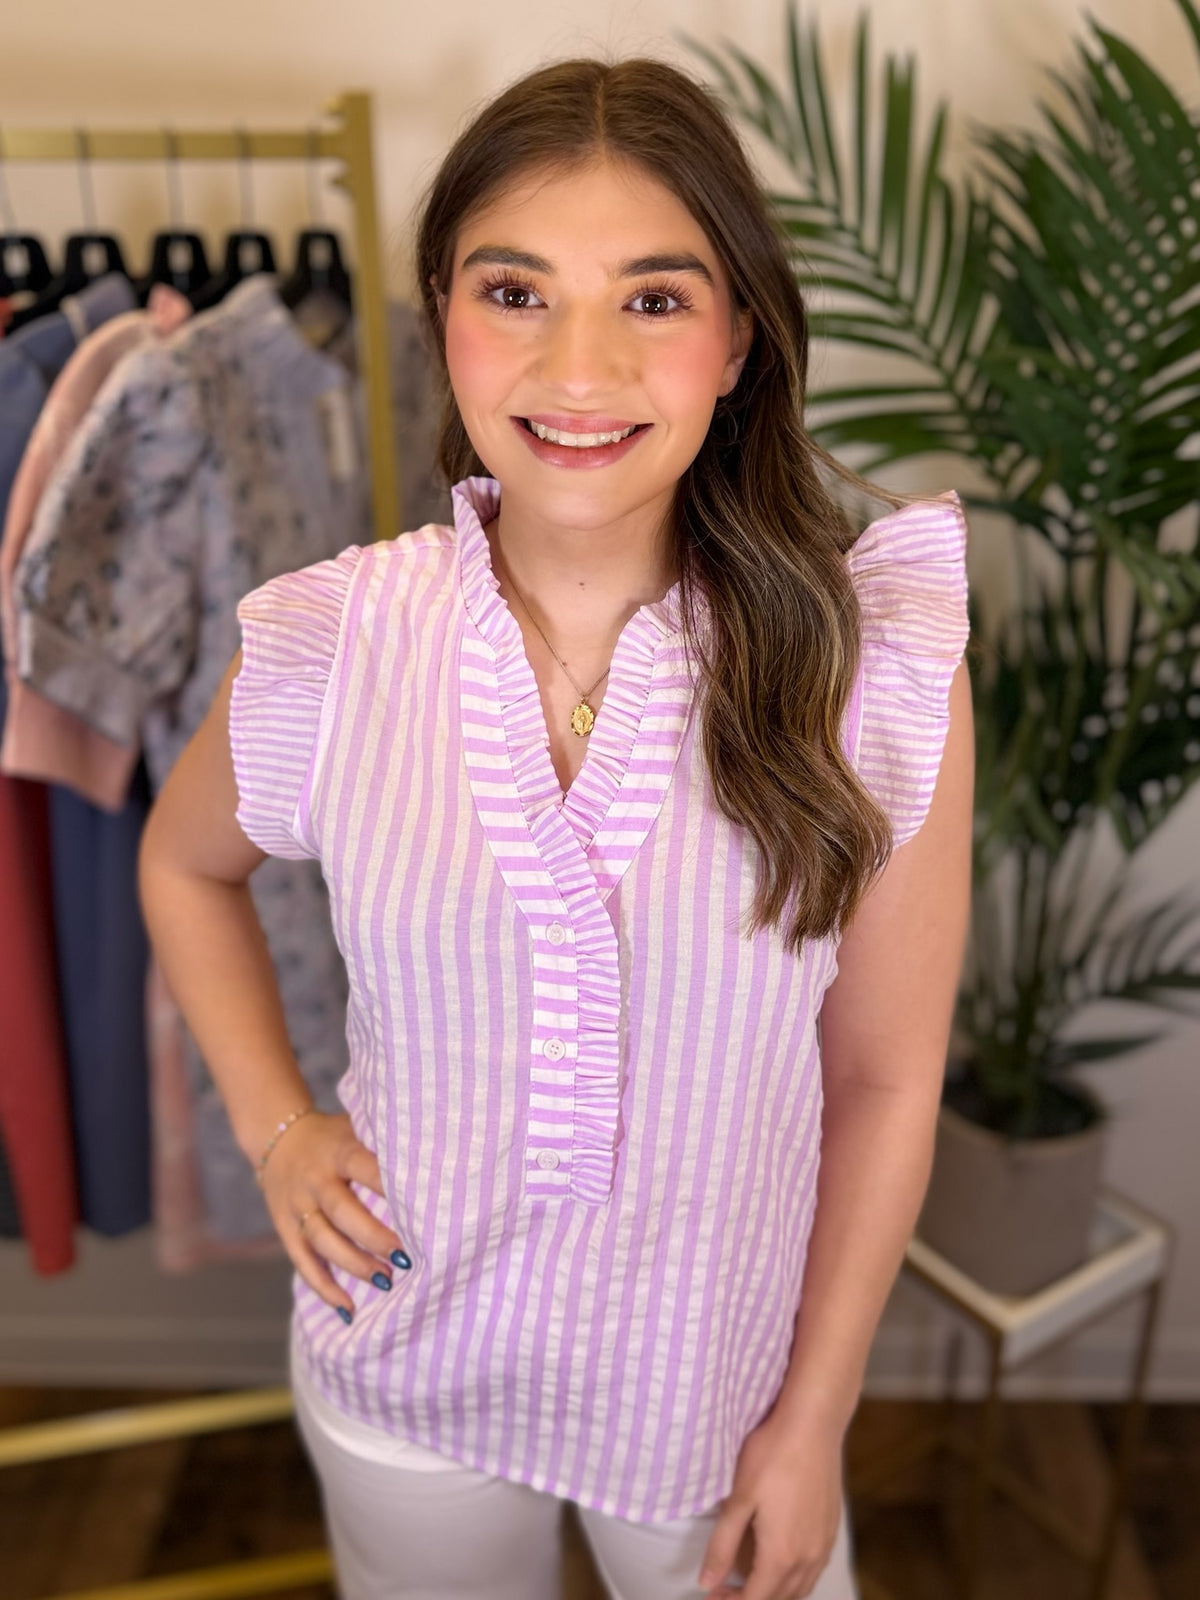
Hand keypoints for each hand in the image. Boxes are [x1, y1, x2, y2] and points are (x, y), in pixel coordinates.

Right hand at [257, 1111, 408, 1319]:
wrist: (277, 1137)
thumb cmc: (335, 1137)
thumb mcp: (355, 1127)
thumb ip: (383, 1145)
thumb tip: (436, 1163)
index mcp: (339, 1150)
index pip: (365, 1168)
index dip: (389, 1189)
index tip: (419, 1211)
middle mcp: (315, 1179)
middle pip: (342, 1211)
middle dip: (374, 1237)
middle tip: (405, 1258)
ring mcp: (297, 1206)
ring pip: (322, 1241)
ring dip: (354, 1265)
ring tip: (386, 1281)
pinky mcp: (285, 1228)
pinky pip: (303, 1262)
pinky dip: (324, 1287)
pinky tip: (348, 1307)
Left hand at [698, 1406, 846, 1598]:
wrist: (813, 1424)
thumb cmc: (772, 1455)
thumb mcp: (739, 1499)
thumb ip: (722, 1545)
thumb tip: (707, 1582)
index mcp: (781, 1555)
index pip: (756, 1599)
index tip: (712, 1594)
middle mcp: (808, 1558)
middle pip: (779, 1599)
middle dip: (751, 1599)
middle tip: (725, 1587)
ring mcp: (824, 1544)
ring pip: (800, 1588)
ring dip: (775, 1593)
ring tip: (750, 1579)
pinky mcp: (832, 1529)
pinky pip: (814, 1570)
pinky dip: (795, 1579)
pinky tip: (781, 1560)